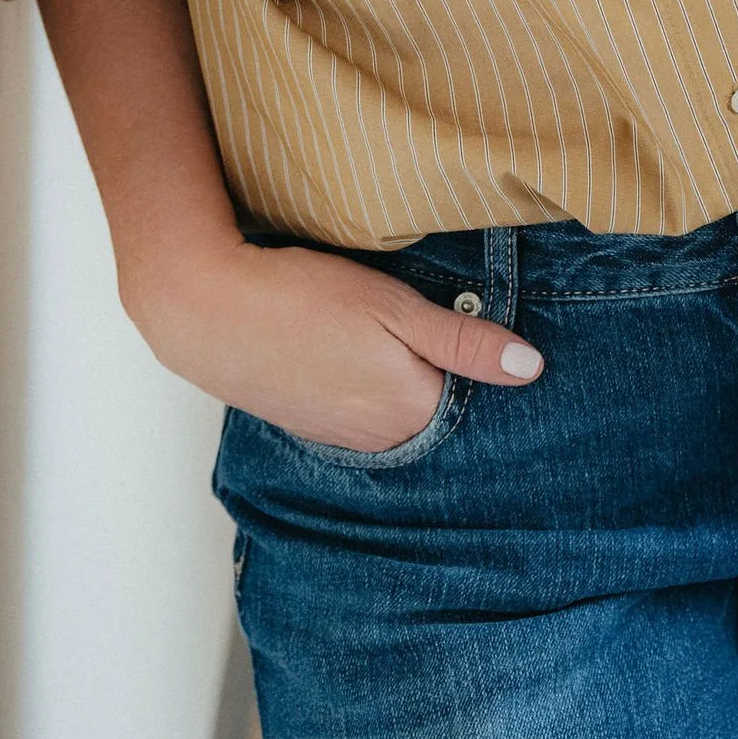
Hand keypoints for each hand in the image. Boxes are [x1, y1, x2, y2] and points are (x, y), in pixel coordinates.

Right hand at [128, 237, 544, 451]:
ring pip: (397, 410)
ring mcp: (342, 438)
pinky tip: (350, 351)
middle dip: (442, 371)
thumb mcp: (394, 307)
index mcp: (411, 411)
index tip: (477, 324)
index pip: (474, 395)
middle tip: (421, 322)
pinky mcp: (312, 426)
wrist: (206, 311)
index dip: (478, 356)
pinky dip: (366, 386)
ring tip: (381, 333)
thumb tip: (531, 367)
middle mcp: (381, 439)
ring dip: (400, 379)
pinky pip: (360, 413)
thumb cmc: (302, 298)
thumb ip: (463, 342)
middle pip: (436, 405)